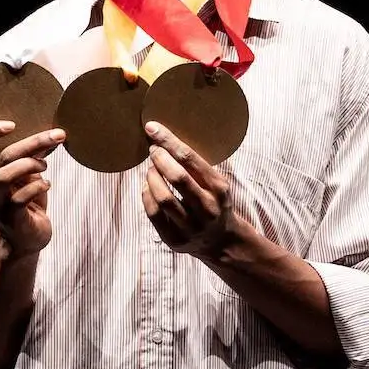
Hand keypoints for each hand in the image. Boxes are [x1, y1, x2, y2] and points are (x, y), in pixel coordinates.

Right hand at [0, 120, 65, 256]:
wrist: (27, 240)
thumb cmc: (27, 201)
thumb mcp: (28, 173)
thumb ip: (33, 154)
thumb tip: (52, 131)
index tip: (12, 125)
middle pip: (0, 157)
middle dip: (31, 142)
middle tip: (57, 135)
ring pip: (3, 176)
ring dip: (30, 165)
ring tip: (45, 165)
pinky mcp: (10, 218)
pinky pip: (19, 198)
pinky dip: (37, 186)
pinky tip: (46, 184)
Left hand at [142, 122, 235, 258]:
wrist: (222, 240)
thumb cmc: (214, 202)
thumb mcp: (216, 183)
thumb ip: (196, 167)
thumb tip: (163, 139)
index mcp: (219, 188)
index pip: (190, 159)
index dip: (168, 141)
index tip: (152, 128)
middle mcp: (208, 208)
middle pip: (177, 177)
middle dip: (159, 158)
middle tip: (153, 150)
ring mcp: (192, 227)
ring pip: (164, 198)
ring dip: (151, 177)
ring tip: (151, 169)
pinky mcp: (175, 240)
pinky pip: (154, 214)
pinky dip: (147, 196)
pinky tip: (148, 186)